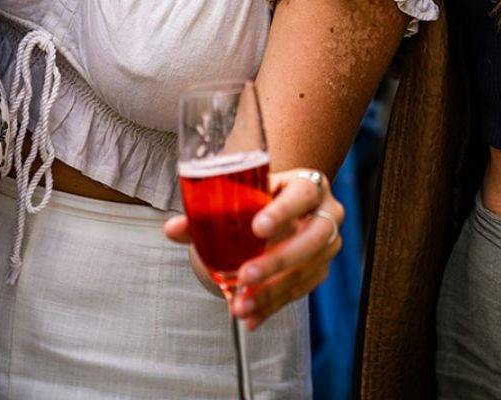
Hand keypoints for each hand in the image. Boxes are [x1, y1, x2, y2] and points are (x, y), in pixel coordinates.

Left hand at [165, 167, 344, 329]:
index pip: (302, 194)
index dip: (283, 211)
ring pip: (307, 270)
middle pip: (313, 238)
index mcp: (308, 185)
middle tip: (245, 275)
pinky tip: (252, 316)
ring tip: (241, 305)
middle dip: (278, 260)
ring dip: (272, 292)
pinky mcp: (320, 270)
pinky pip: (300, 292)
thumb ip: (207, 212)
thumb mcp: (241, 196)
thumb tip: (173, 230)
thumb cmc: (261, 197)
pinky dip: (273, 306)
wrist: (282, 207)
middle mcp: (327, 214)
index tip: (258, 228)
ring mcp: (327, 245)